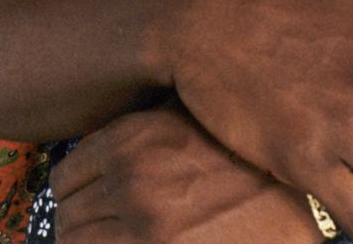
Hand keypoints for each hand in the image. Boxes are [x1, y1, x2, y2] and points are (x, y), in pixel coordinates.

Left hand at [53, 105, 293, 242]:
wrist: (288, 199)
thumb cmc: (237, 153)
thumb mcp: (180, 120)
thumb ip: (136, 132)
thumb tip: (97, 155)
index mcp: (128, 144)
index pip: (64, 180)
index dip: (73, 195)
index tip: (84, 203)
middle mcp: (131, 187)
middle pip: (68, 219)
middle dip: (80, 227)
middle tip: (100, 230)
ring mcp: (146, 231)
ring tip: (120, 238)